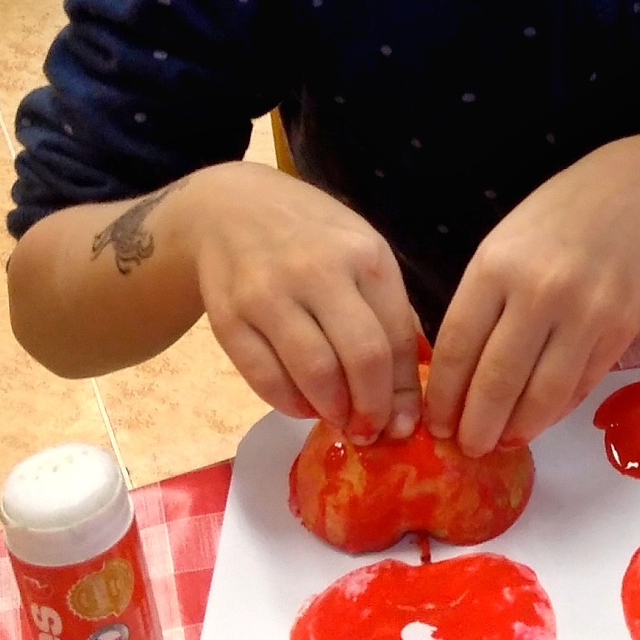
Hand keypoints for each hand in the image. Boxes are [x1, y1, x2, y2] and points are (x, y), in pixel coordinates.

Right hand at [172, 161, 422, 442]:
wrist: (230, 209)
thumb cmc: (312, 234)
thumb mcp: (362, 249)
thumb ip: (388, 308)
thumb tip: (410, 385)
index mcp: (365, 255)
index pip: (396, 336)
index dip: (404, 390)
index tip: (406, 423)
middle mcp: (318, 273)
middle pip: (361, 358)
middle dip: (373, 408)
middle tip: (372, 430)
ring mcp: (269, 295)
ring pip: (314, 374)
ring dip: (334, 410)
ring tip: (341, 419)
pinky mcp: (229, 319)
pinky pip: (265, 379)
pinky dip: (291, 404)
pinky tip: (305, 405)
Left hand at [425, 141, 639, 456]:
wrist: (635, 198)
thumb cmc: (554, 223)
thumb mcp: (501, 249)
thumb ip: (479, 307)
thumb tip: (457, 383)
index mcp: (496, 267)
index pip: (458, 348)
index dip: (444, 396)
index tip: (436, 424)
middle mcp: (541, 292)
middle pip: (498, 380)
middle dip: (477, 426)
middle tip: (468, 447)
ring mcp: (586, 314)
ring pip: (543, 395)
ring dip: (518, 429)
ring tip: (502, 442)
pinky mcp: (620, 331)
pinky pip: (580, 385)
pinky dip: (556, 410)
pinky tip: (539, 417)